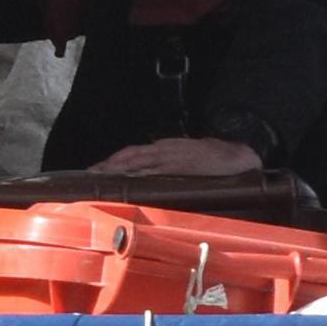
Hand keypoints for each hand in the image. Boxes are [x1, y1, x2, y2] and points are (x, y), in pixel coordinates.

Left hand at [93, 136, 267, 178]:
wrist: (237, 155)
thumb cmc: (212, 158)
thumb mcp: (186, 157)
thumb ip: (168, 165)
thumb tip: (150, 175)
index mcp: (164, 148)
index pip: (132, 153)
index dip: (113, 160)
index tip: (96, 169)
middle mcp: (163, 150)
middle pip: (129, 156)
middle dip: (108, 164)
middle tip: (89, 173)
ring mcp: (170, 157)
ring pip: (137, 160)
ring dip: (116, 167)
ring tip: (99, 175)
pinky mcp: (179, 166)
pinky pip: (154, 169)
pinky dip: (138, 172)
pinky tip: (125, 177)